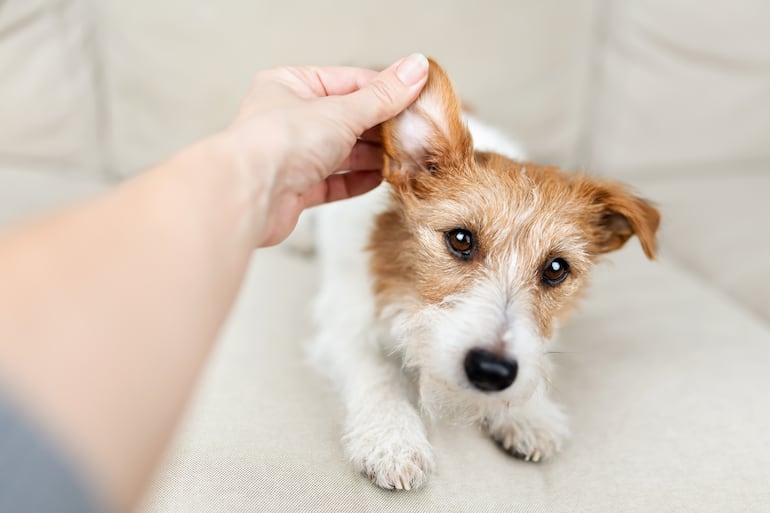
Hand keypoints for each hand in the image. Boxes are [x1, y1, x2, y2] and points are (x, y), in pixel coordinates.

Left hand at [224, 53, 428, 246]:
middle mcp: (289, 119)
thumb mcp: (342, 110)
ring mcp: (292, 155)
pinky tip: (381, 180)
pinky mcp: (296, 189)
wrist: (249, 194)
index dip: (384, 90)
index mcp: (291, 85)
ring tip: (405, 157)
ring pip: (341, 152)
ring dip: (372, 157)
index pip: (348, 81)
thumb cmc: (279, 141)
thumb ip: (382, 96)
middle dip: (381, 128)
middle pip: (347, 119)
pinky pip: (333, 182)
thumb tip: (415, 69)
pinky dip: (357, 181)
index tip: (416, 98)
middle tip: (415, 132)